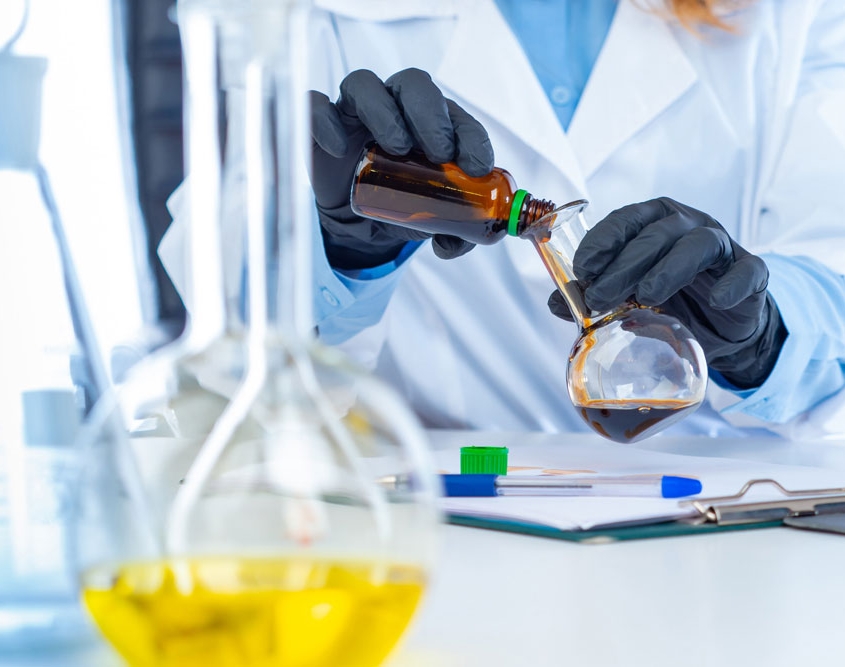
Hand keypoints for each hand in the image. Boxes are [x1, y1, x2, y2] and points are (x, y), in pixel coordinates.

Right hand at [310, 68, 493, 268]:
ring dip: (384, 112)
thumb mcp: (434, 219)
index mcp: (432, 121)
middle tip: (440, 153)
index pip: (455, 113)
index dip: (469, 134)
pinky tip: (340, 149)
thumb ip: (455, 232)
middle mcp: (395, 106)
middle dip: (431, 115)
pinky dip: (325, 121)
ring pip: (365, 85)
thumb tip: (453, 245)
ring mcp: (355, 112)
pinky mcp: (322, 126)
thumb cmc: (404, 203)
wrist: (360, 221)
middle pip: (414, 84)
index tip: (476, 166)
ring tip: (398, 149)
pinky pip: (316, 107)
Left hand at [547, 197, 786, 387]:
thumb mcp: (629, 302)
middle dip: (624, 264)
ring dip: (668, 269)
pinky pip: (746, 270)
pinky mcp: (751, 272)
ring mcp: (722, 247)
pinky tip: (715, 301)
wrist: (721, 329)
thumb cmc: (670, 303)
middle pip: (656, 233)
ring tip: (646, 297)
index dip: (603, 239)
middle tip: (600, 297)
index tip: (581, 267)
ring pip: (697, 244)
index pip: (627, 219)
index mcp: (654, 225)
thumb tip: (555, 303)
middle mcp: (687, 226)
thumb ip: (595, 298)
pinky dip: (731, 284)